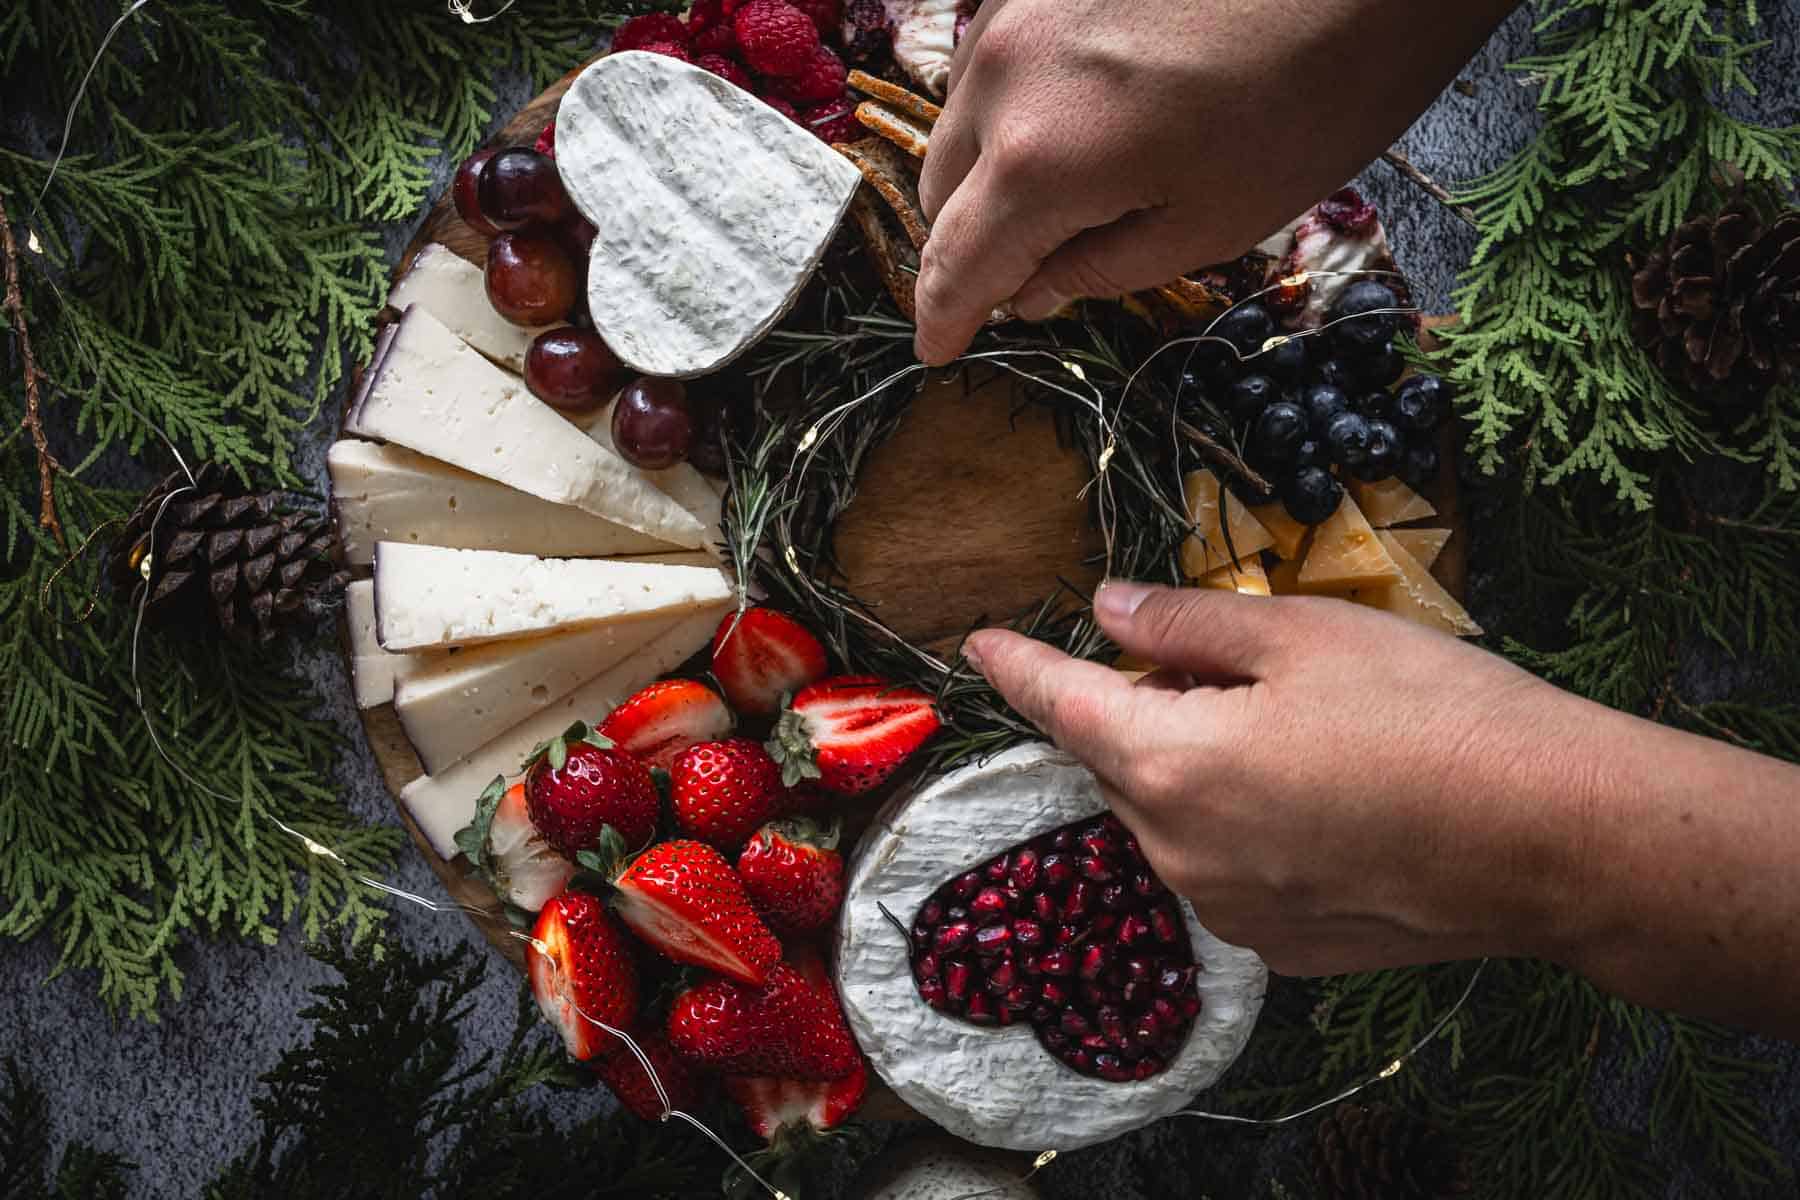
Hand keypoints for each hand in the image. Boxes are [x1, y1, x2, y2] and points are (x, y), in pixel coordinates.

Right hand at [913, 0, 1516, 363]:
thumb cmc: (1310, 102)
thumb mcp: (1210, 225)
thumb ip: (1099, 268)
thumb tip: (1033, 289)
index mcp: (1040, 159)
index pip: (956, 261)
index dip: (944, 316)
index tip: (939, 350)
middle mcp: (1002, 75)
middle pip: (940, 186)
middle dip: (967, 242)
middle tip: (1022, 276)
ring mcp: (1015, 9)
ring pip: (960, 116)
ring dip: (986, 169)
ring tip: (1058, 193)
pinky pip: (994, 57)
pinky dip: (1012, 105)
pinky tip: (1076, 115)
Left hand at [964, 582, 1799, 1037]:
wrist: (1554, 838)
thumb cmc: (1434, 714)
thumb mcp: (1304, 633)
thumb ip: (1186, 623)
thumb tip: (1108, 610)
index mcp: (1170, 764)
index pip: (1060, 705)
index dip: (1018, 667)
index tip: (980, 645)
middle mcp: (1180, 852)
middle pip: (1122, 762)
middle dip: (1146, 708)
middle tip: (1223, 664)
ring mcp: (1230, 911)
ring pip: (1173, 819)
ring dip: (1195, 770)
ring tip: (1295, 731)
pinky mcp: (1283, 947)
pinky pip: (1227, 872)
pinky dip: (1242, 828)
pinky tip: (1323, 801)